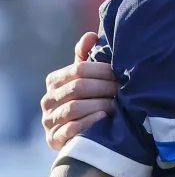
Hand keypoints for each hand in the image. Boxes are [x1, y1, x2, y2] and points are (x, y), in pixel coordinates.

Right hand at [40, 32, 116, 149]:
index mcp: (54, 81)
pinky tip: (104, 120)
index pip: (78, 69)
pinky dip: (89, 123)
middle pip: (78, 87)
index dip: (103, 71)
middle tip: (124, 90)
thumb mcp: (87, 79)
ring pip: (74, 108)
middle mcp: (47, 100)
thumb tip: (91, 35)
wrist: (81, 136)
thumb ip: (86, 58)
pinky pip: (71, 129)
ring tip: (118, 105)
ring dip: (100, 105)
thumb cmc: (88, 101)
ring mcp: (49, 121)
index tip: (122, 74)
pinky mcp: (54, 140)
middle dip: (105, 88)